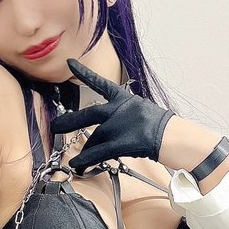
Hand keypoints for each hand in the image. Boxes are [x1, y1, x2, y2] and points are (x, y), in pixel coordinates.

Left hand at [49, 58, 175, 172]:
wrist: (174, 137)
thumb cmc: (160, 128)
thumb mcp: (141, 112)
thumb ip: (122, 115)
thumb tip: (105, 129)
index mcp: (125, 99)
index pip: (101, 83)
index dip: (84, 73)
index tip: (69, 63)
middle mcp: (120, 109)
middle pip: (88, 114)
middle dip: (69, 122)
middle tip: (54, 126)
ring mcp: (120, 125)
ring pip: (94, 138)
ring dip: (84, 151)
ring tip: (75, 160)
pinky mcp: (122, 142)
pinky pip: (98, 152)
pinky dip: (86, 159)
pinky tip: (78, 165)